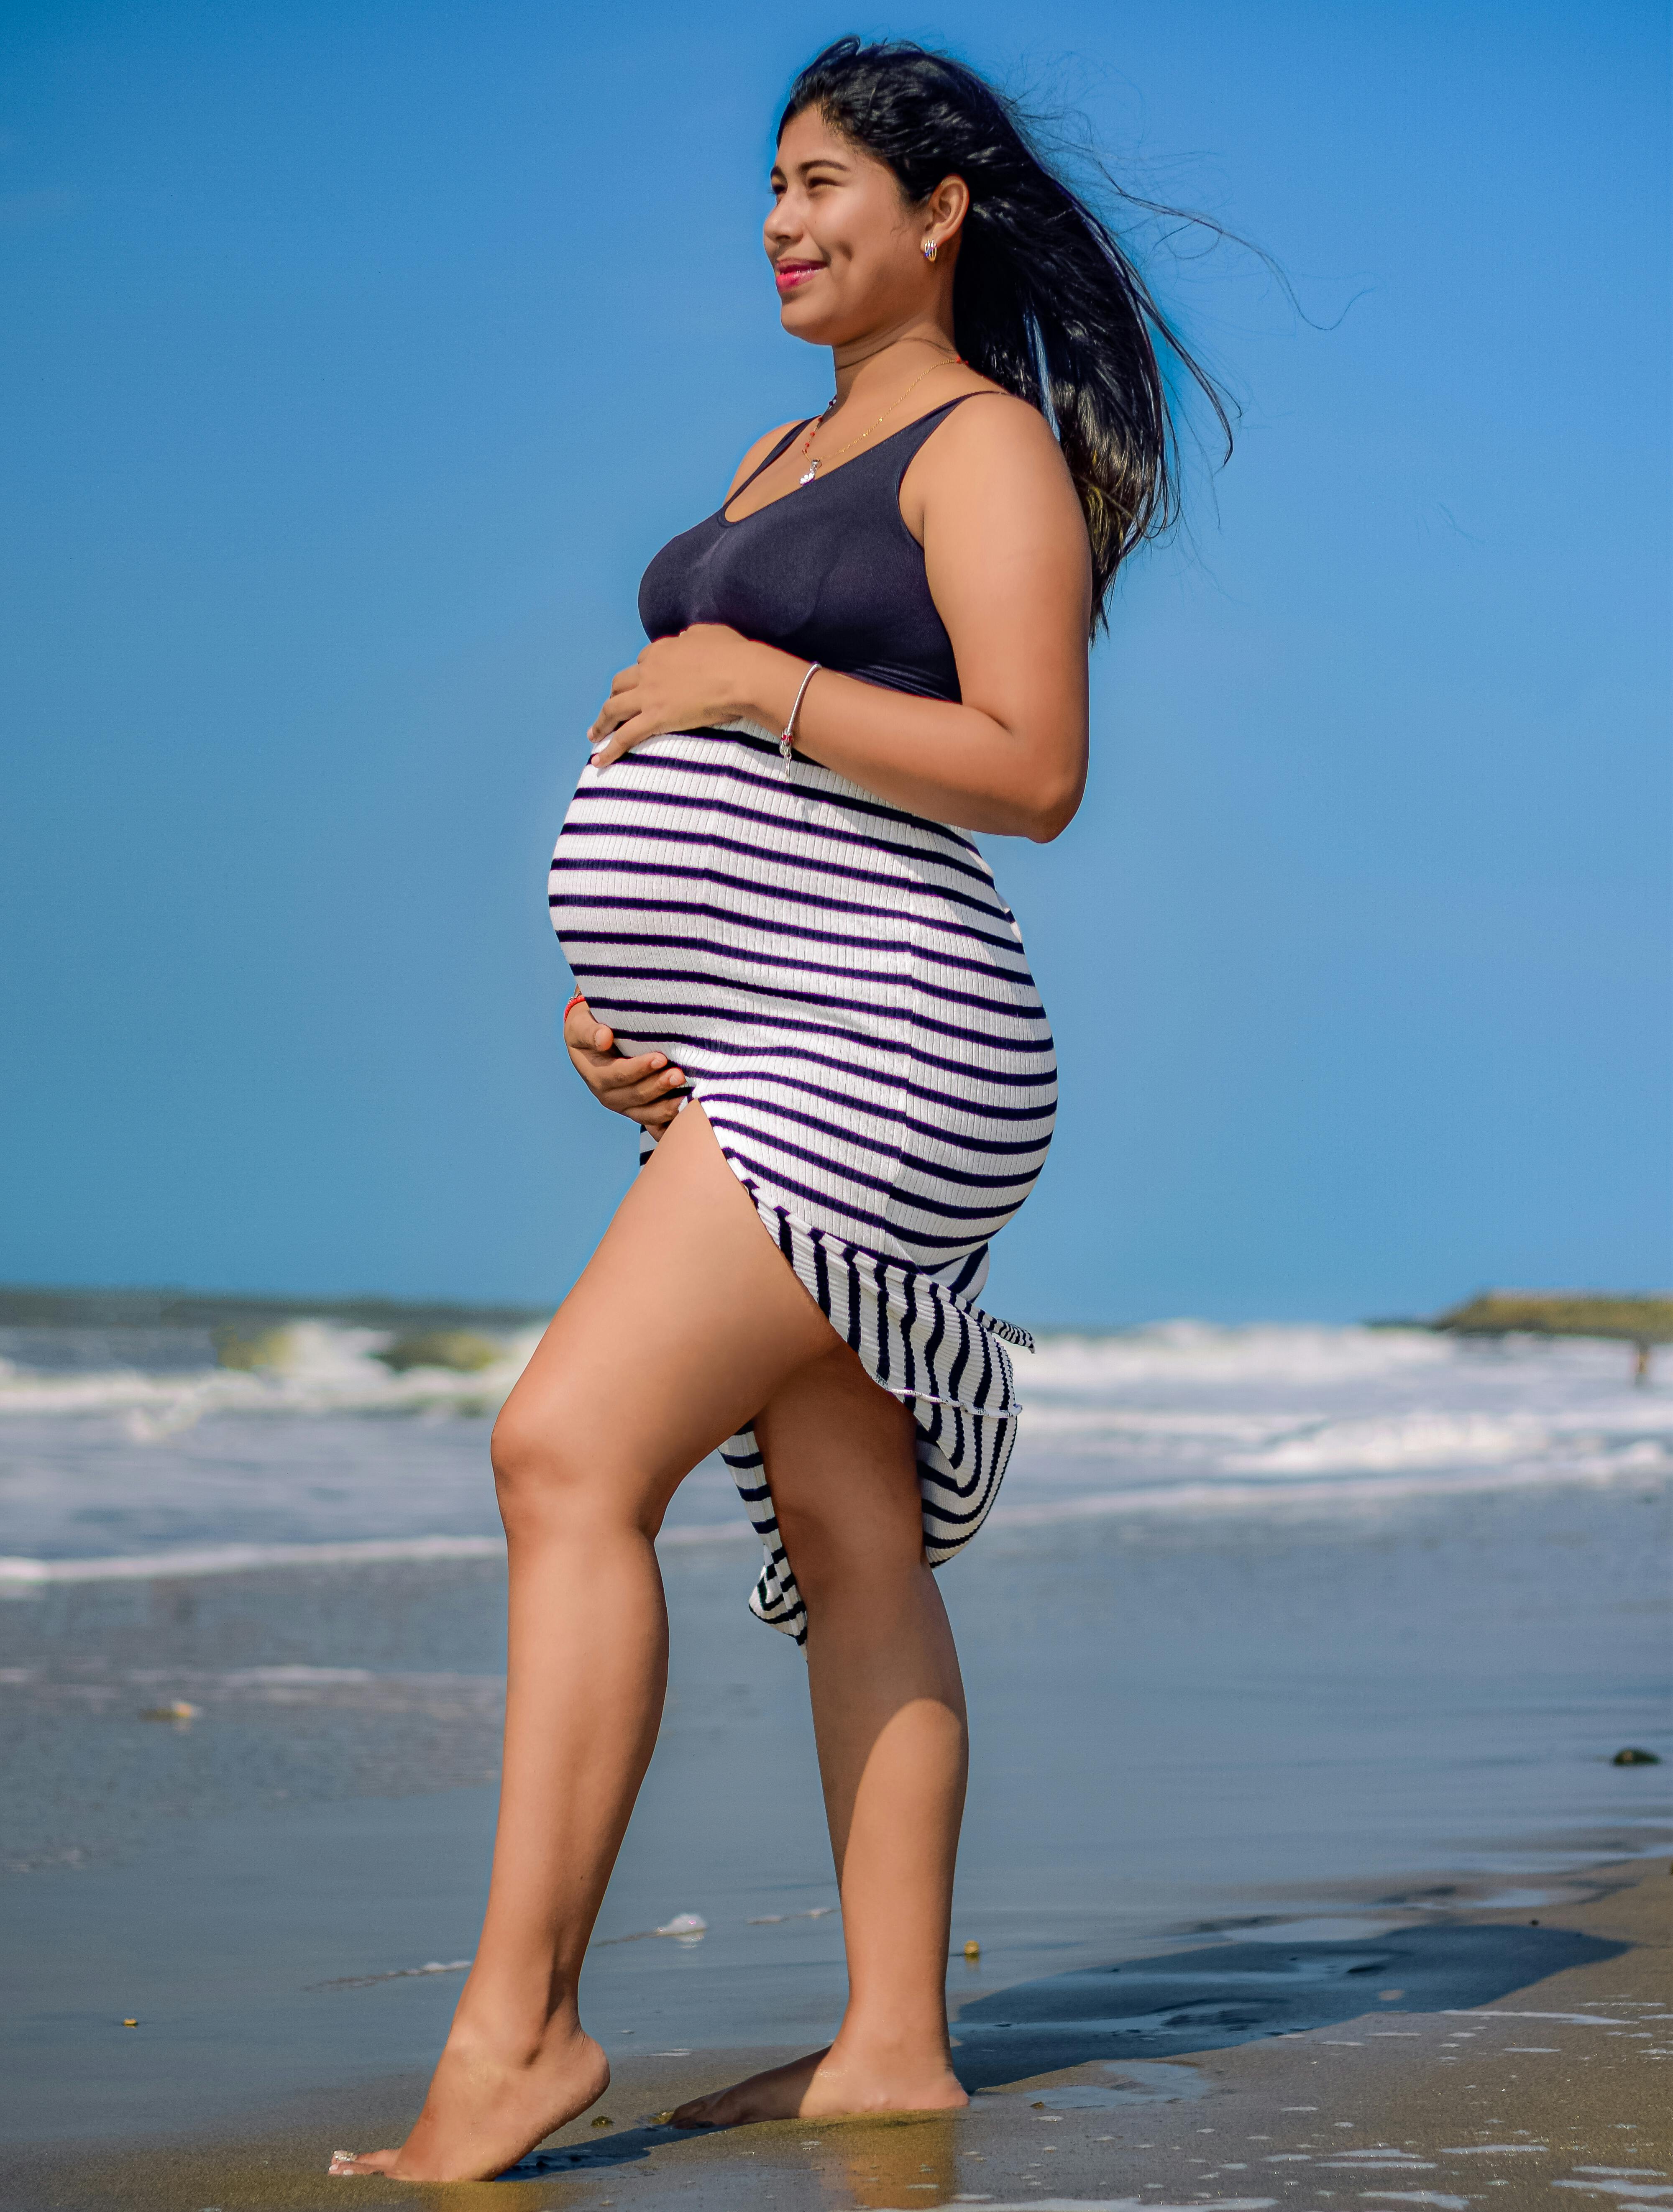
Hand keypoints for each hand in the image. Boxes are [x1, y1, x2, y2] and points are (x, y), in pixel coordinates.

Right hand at [562, 996, 687, 1139]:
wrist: (594, 1040)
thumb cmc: (589, 1028)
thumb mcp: (581, 1025)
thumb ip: (590, 1032)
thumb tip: (604, 1038)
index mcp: (595, 1075)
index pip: (618, 1075)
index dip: (639, 1068)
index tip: (660, 1058)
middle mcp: (608, 1095)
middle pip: (635, 1096)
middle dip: (658, 1086)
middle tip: (679, 1074)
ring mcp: (625, 1106)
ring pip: (647, 1113)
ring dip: (667, 1106)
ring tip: (687, 1095)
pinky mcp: (639, 1110)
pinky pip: (655, 1123)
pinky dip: (670, 1122)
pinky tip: (687, 1117)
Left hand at [587, 625, 777, 768]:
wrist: (742, 675)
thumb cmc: (734, 655)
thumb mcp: (711, 633)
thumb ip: (694, 636)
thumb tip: (688, 639)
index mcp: (663, 650)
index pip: (643, 661)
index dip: (642, 673)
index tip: (644, 683)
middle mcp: (649, 670)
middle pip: (620, 683)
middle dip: (614, 696)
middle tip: (611, 710)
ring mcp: (649, 695)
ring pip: (613, 709)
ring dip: (601, 723)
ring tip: (594, 735)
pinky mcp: (655, 718)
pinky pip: (625, 736)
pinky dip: (609, 750)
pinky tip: (599, 761)